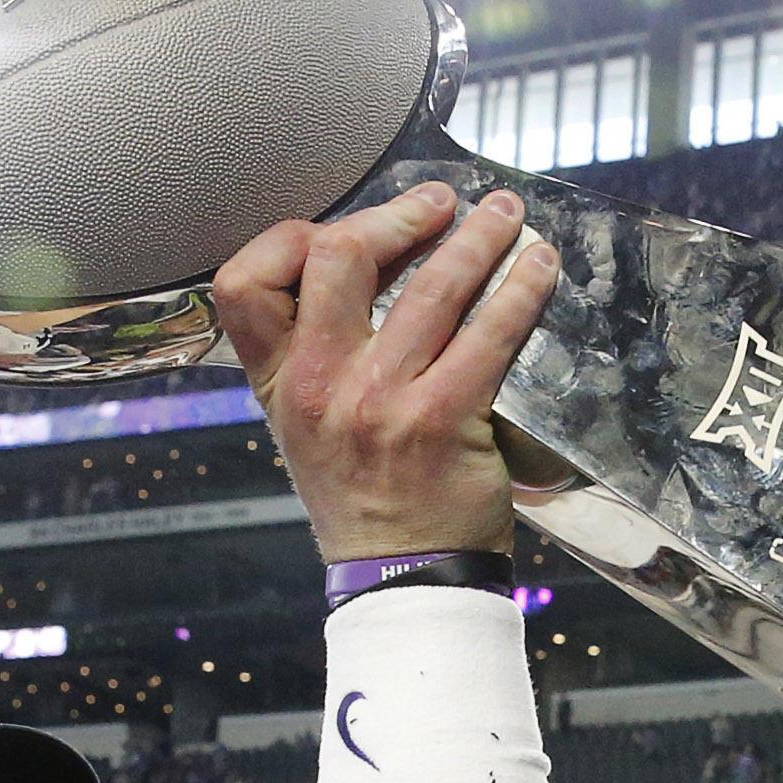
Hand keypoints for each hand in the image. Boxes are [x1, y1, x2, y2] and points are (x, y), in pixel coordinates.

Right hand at [214, 182, 557, 563]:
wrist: (400, 578)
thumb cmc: (362, 500)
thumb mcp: (304, 427)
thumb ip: (313, 353)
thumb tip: (364, 265)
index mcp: (279, 384)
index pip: (244, 284)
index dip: (288, 238)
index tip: (341, 227)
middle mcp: (322, 386)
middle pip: (338, 258)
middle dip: (398, 216)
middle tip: (440, 204)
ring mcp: (383, 400)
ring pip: (432, 286)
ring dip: (478, 237)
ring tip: (504, 215)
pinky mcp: (447, 418)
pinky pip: (491, 331)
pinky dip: (522, 288)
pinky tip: (538, 268)